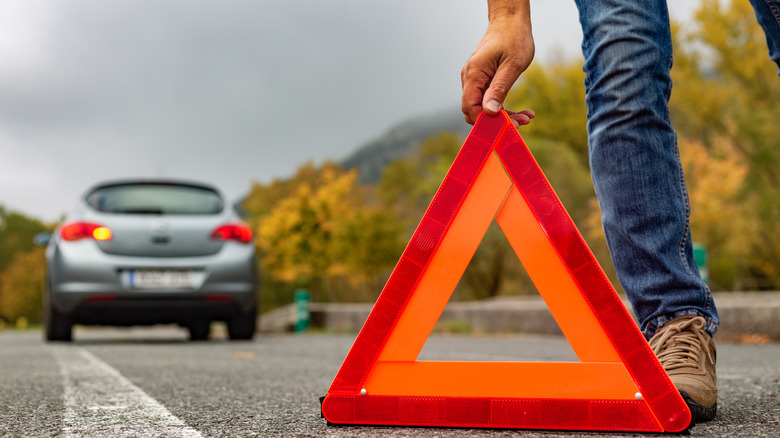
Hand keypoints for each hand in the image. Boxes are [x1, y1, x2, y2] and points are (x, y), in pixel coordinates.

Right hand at [461, 1, 534, 125]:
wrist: (510, 21)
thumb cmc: (513, 38)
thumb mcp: (512, 65)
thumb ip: (499, 89)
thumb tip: (489, 111)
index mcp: (474, 74)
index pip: (470, 108)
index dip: (486, 121)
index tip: (507, 125)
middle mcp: (470, 78)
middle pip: (476, 110)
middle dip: (497, 121)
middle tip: (522, 122)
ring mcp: (476, 79)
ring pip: (485, 107)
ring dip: (504, 115)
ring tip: (526, 117)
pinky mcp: (484, 80)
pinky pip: (490, 99)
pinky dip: (504, 107)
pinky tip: (522, 110)